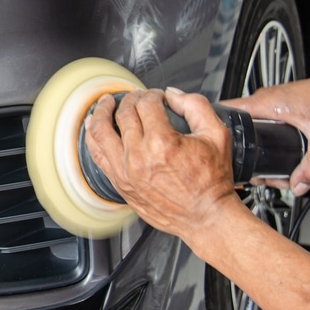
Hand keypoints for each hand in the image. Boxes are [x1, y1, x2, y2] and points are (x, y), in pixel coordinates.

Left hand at [83, 88, 241, 242]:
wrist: (205, 216)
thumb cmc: (211, 181)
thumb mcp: (217, 135)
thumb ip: (196, 106)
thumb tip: (173, 94)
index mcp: (163, 143)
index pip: (146, 104)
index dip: (152, 94)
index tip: (158, 96)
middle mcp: (139, 156)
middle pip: (124, 114)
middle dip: (130, 99)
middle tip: (137, 96)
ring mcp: (125, 171)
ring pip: (100, 132)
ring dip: (101, 112)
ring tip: (105, 103)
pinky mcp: (119, 183)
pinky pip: (97, 155)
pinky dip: (91, 137)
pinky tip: (93, 126)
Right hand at [223, 66, 309, 194]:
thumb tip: (299, 185)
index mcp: (268, 102)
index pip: (226, 111)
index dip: (217, 130)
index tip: (218, 149)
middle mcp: (268, 98)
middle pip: (242, 125)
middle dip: (245, 150)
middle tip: (256, 171)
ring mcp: (277, 100)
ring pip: (256, 124)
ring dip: (259, 144)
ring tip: (270, 164)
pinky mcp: (287, 104)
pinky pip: (267, 121)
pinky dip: (269, 137)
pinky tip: (280, 149)